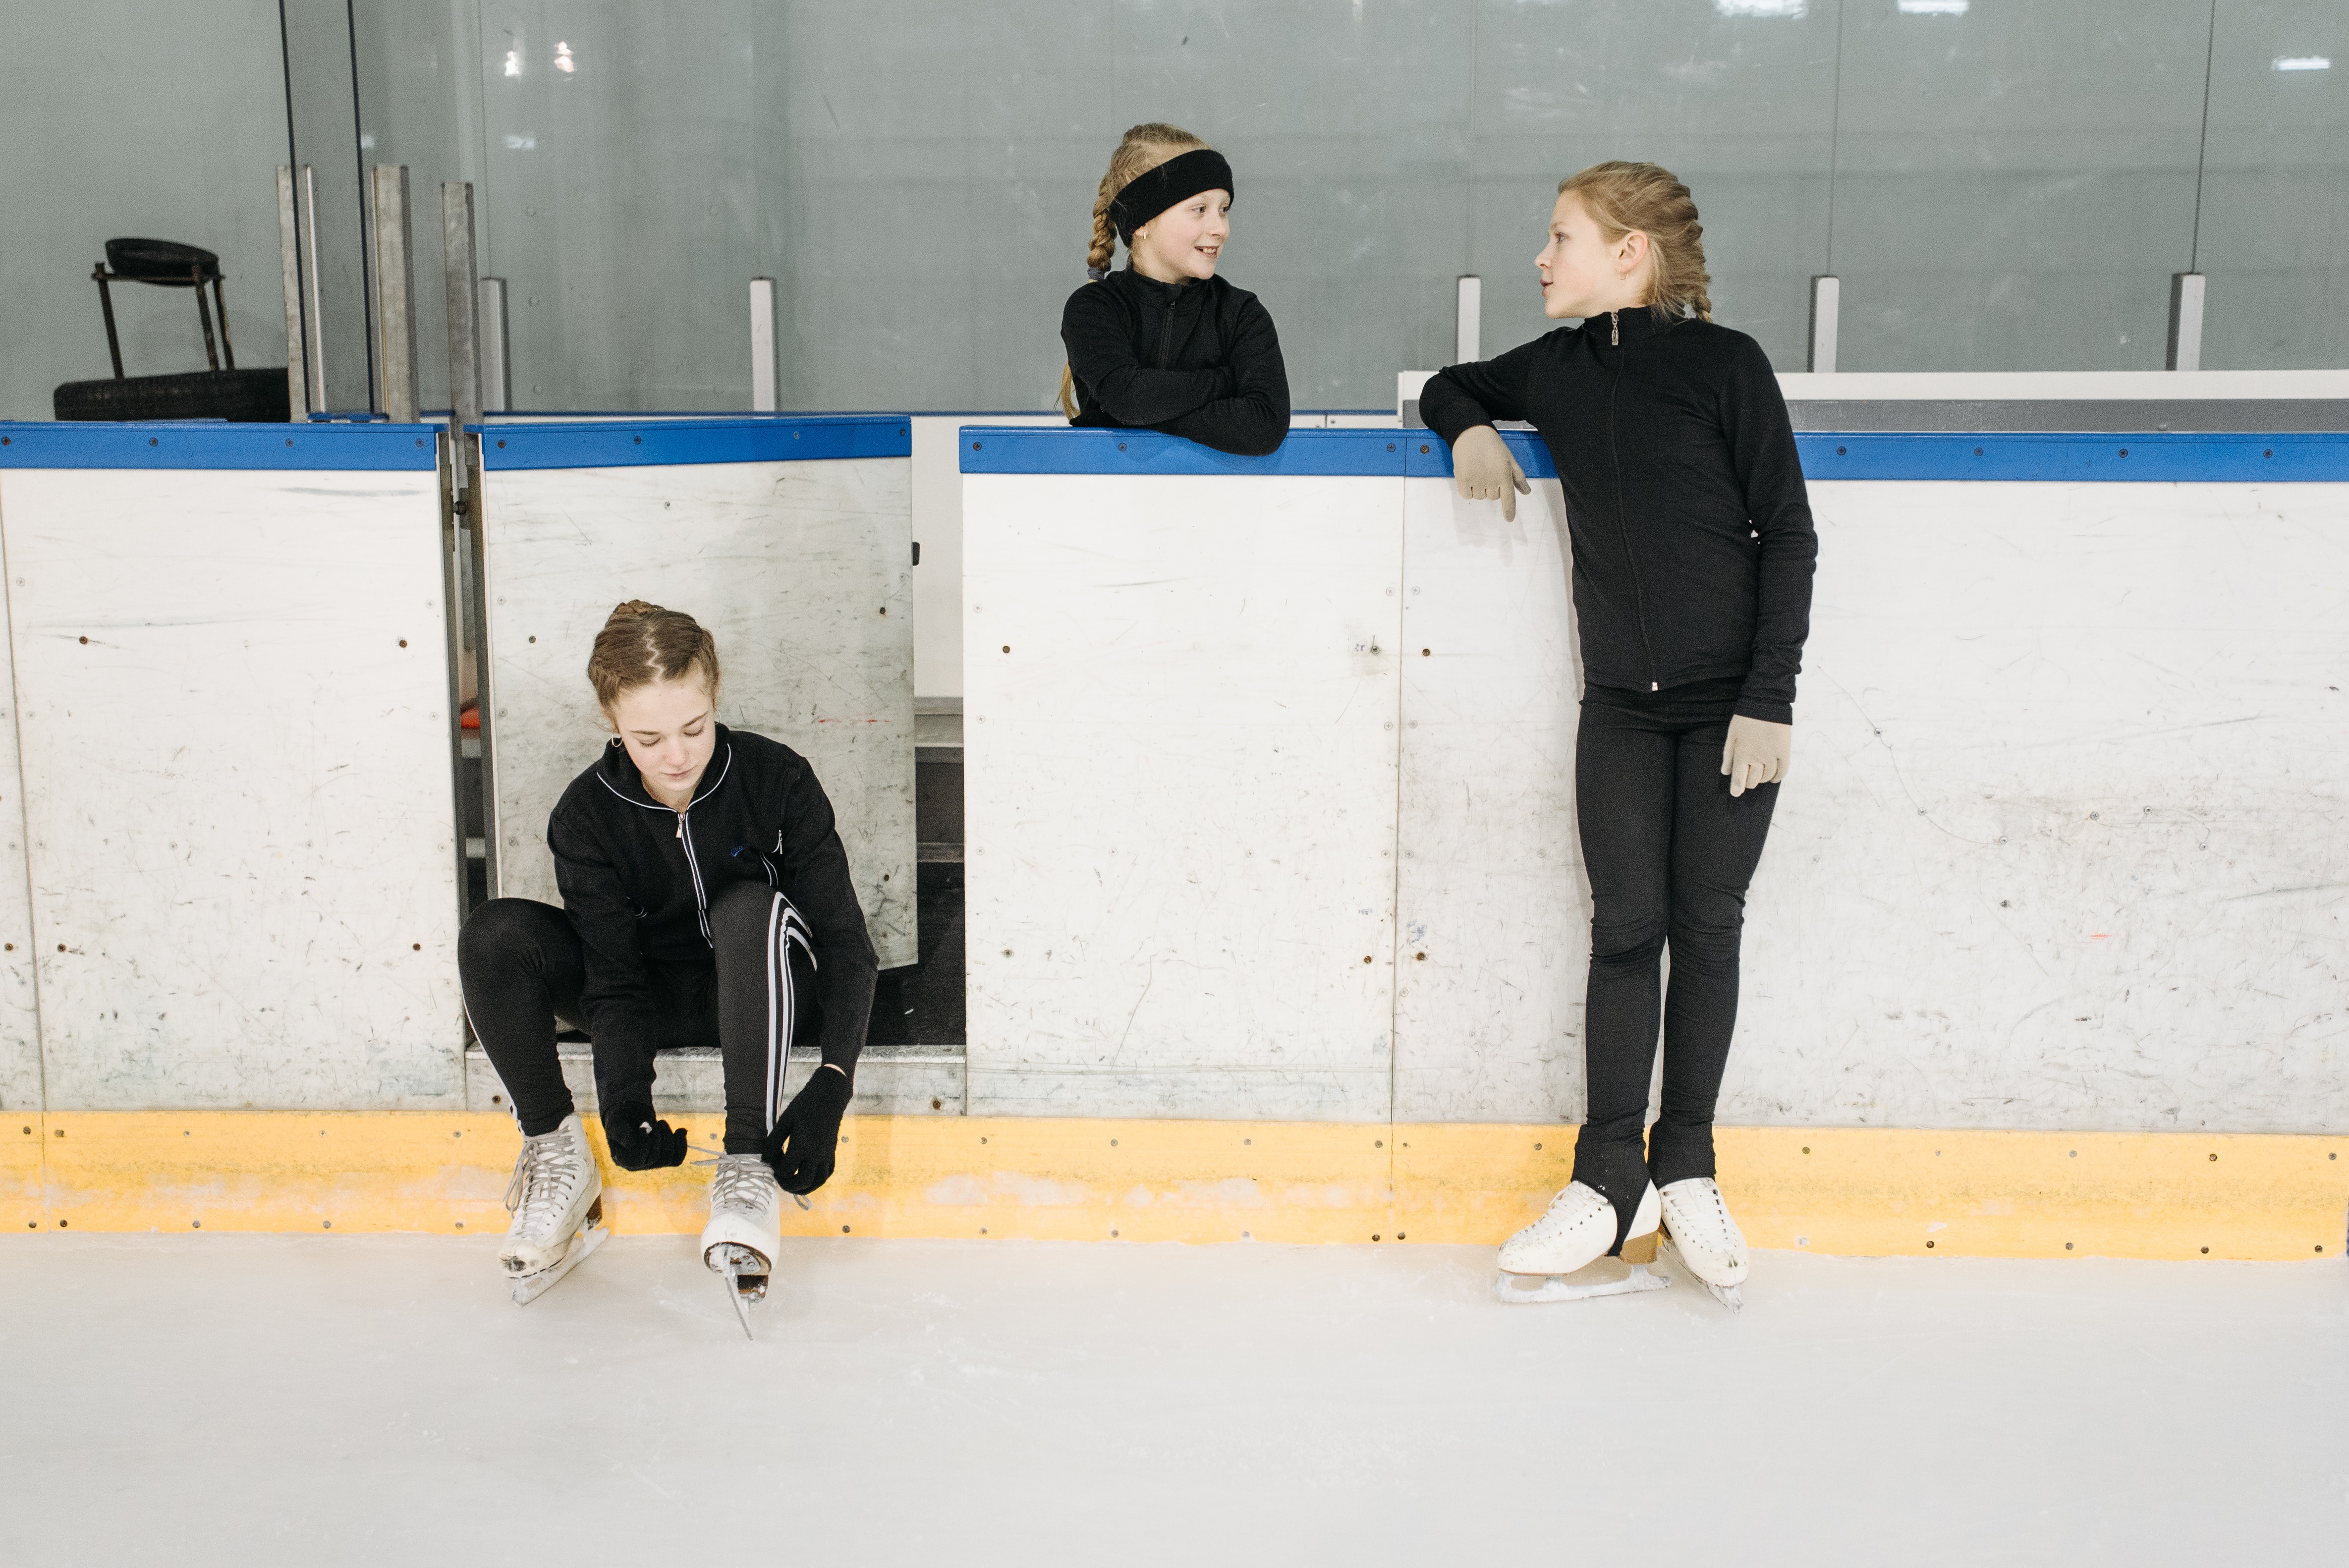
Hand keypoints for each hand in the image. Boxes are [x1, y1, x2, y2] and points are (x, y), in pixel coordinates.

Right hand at [601, 1105, 688, 1169]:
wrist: (632, 1118)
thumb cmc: (622, 1121)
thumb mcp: (615, 1123)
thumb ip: (620, 1132)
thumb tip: (631, 1142)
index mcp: (623, 1160)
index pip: (637, 1160)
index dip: (644, 1143)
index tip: (642, 1129)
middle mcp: (638, 1166)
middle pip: (655, 1158)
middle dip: (658, 1136)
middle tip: (653, 1122)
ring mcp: (652, 1164)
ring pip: (669, 1158)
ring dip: (669, 1137)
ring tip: (661, 1123)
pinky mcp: (664, 1158)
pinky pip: (677, 1158)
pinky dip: (682, 1143)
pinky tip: (681, 1130)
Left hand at [762, 1065, 851, 1194]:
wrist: (829, 1096)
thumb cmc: (804, 1106)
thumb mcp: (784, 1121)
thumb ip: (773, 1142)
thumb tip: (764, 1160)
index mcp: (802, 1147)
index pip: (785, 1170)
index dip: (775, 1167)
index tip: (772, 1156)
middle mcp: (816, 1155)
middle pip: (802, 1182)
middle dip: (787, 1185)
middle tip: (779, 1178)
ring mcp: (826, 1155)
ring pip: (817, 1182)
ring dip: (804, 1188)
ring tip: (793, 1185)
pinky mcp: (832, 1153)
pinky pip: (826, 1174)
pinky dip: (817, 1180)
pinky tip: (808, 1176)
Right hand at [1451, 425, 1530, 521]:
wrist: (1471, 433)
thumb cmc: (1492, 445)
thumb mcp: (1509, 459)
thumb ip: (1518, 477)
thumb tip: (1526, 492)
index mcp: (1505, 474)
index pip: (1508, 498)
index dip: (1509, 510)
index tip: (1509, 519)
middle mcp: (1492, 479)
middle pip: (1493, 497)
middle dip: (1491, 488)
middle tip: (1487, 471)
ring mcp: (1477, 480)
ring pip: (1479, 497)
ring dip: (1478, 489)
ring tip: (1477, 470)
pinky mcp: (1463, 480)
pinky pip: (1467, 495)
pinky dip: (1467, 490)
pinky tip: (1468, 476)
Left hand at [1720, 715, 1791, 797]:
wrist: (1766, 703)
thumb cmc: (1745, 718)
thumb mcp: (1731, 735)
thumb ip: (1728, 755)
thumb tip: (1725, 772)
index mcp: (1742, 754)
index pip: (1739, 778)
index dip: (1737, 788)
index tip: (1735, 793)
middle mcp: (1758, 758)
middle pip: (1754, 780)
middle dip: (1749, 782)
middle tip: (1747, 779)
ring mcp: (1772, 756)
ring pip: (1768, 776)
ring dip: (1762, 779)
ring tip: (1759, 775)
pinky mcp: (1784, 751)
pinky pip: (1783, 770)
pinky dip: (1778, 777)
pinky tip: (1774, 778)